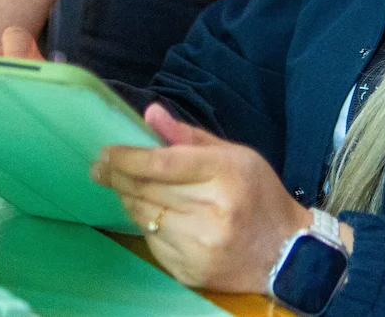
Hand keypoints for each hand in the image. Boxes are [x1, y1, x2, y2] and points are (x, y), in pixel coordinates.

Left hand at [91, 104, 342, 293]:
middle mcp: (211, 212)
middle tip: (100, 167)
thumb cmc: (258, 194)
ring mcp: (199, 246)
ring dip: (129, 199)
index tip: (105, 153)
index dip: (127, 158)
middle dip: (117, 177)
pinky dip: (147, 225)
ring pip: (143, 217)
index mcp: (225, 174)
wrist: (285, 251)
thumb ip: (188, 136)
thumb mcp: (235, 154)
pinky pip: (152, 243)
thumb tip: (150, 114)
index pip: (162, 164)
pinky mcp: (190, 271)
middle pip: (146, 191)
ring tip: (125, 187)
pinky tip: (154, 215)